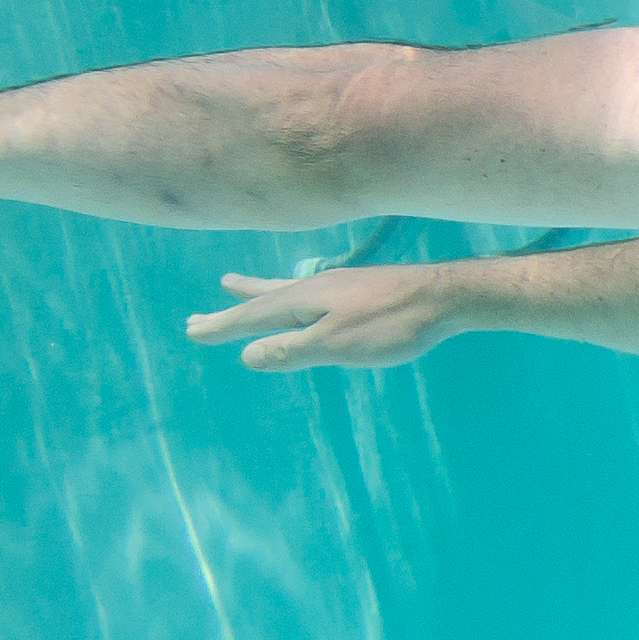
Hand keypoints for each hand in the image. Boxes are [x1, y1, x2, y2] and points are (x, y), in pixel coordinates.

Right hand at [188, 263, 463, 371]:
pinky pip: (309, 289)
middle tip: (194, 316)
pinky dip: (289, 291)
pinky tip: (302, 292)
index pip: (252, 317)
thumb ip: (292, 350)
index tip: (191, 332)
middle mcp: (315, 286)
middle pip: (261, 299)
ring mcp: (338, 285)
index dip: (221, 327)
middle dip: (230, 309)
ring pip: (284, 288)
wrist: (446, 296)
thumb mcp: (336, 345)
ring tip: (232, 284)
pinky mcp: (361, 288)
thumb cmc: (392, 324)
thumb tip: (248, 355)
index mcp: (304, 300)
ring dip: (254, 291)